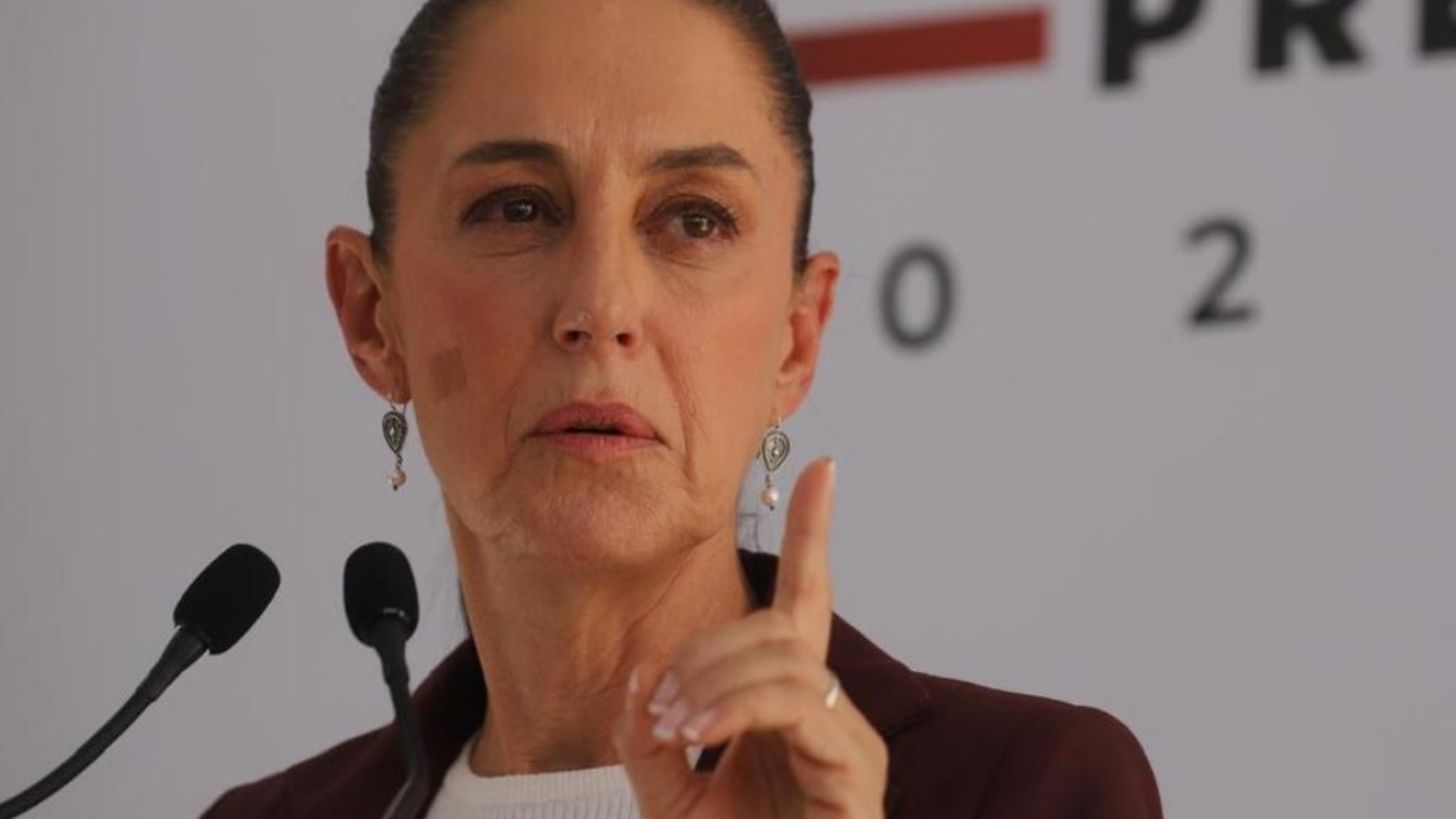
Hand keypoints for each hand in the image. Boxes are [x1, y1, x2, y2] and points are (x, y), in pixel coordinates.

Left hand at [614, 458, 888, 818]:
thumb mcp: (667, 799)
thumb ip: (649, 736)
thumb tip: (644, 675)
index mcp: (791, 706)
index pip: (808, 603)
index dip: (814, 534)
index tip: (823, 467)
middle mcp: (829, 712)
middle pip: (778, 625)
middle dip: (707, 646)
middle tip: (658, 702)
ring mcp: (848, 741)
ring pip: (784, 655)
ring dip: (712, 676)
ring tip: (672, 726)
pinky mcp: (855, 773)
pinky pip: (795, 702)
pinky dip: (734, 705)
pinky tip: (696, 733)